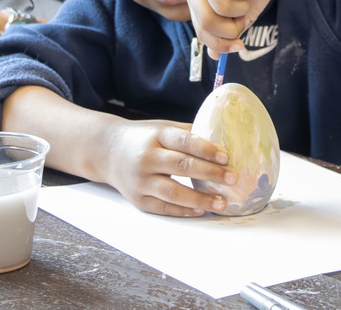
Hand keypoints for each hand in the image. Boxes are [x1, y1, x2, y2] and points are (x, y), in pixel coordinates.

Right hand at [101, 119, 236, 216]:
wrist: (107, 151)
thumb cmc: (143, 139)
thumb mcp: (162, 128)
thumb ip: (189, 134)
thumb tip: (225, 138)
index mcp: (156, 136)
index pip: (183, 140)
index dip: (205, 148)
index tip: (226, 156)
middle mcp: (146, 157)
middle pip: (180, 166)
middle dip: (210, 173)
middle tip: (232, 178)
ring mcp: (140, 180)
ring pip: (172, 192)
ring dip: (200, 198)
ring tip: (222, 202)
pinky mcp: (138, 199)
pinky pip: (163, 208)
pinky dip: (183, 211)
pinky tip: (201, 210)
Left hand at [184, 0, 291, 56]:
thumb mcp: (240, 17)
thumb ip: (226, 35)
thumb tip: (214, 57)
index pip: (201, 30)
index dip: (222, 43)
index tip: (239, 45)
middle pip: (207, 21)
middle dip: (232, 27)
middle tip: (243, 15)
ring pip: (222, 6)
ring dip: (242, 5)